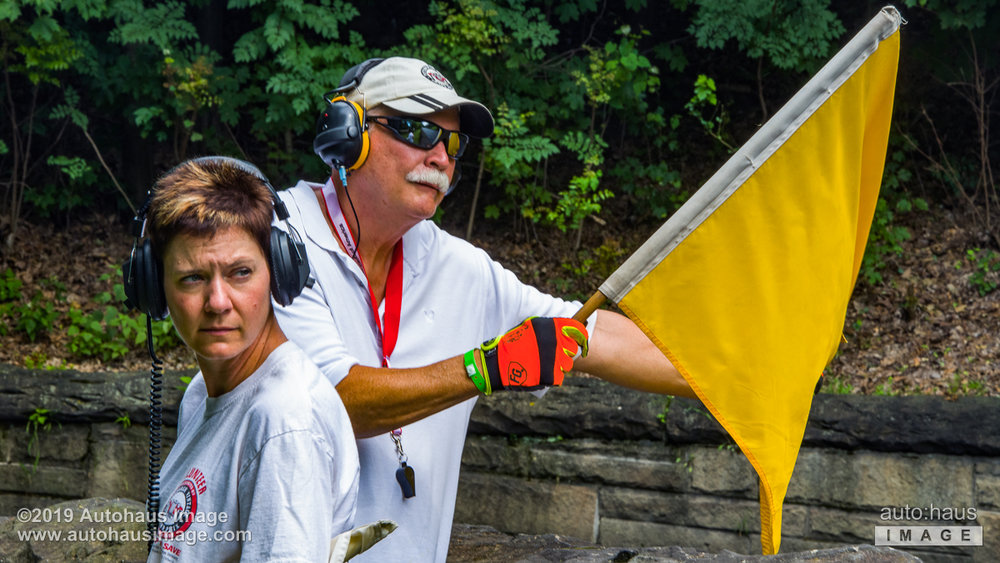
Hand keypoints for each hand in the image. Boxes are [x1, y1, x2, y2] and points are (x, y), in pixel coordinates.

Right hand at [463, 317, 588, 393]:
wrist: (499, 364)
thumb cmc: (513, 344)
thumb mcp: (529, 327)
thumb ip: (549, 327)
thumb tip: (567, 328)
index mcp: (551, 328)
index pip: (577, 329)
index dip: (579, 334)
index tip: (579, 338)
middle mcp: (555, 342)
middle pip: (573, 348)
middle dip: (566, 352)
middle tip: (554, 354)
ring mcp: (555, 360)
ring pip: (567, 364)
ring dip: (559, 365)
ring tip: (544, 364)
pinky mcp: (552, 375)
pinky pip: (560, 376)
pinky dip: (552, 376)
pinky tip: (540, 373)